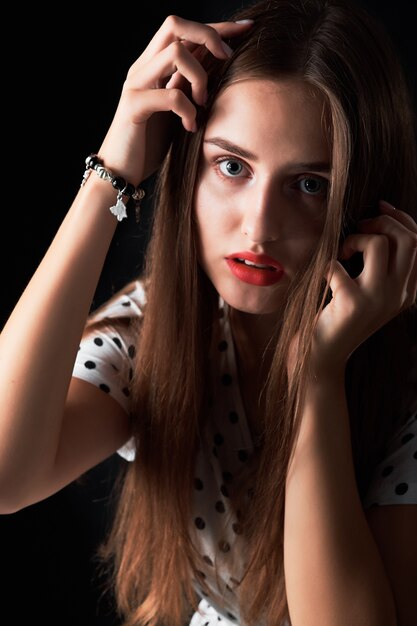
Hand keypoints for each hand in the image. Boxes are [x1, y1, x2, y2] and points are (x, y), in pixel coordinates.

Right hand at [96, 15, 252, 184]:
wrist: (120, 171)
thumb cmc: (150, 143)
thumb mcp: (176, 109)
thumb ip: (190, 86)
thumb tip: (222, 69)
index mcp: (152, 65)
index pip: (184, 29)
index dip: (217, 26)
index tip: (247, 29)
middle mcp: (142, 68)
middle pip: (175, 24)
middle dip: (209, 36)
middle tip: (228, 59)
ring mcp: (136, 85)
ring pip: (176, 53)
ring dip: (199, 76)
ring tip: (203, 103)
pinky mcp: (134, 107)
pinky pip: (171, 95)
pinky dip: (188, 110)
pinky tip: (190, 126)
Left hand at [312, 201, 416, 372]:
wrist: (322, 356)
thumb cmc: (340, 316)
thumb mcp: (370, 290)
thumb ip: (381, 263)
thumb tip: (379, 215)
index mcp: (408, 290)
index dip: (400, 218)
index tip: (379, 208)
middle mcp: (400, 295)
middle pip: (408, 238)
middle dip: (381, 221)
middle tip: (359, 228)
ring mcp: (379, 300)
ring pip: (379, 244)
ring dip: (355, 239)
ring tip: (343, 254)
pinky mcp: (353, 304)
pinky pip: (337, 265)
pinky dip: (326, 264)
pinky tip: (324, 280)